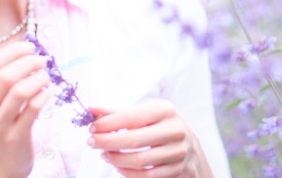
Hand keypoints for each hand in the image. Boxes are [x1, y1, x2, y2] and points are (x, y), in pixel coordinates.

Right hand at [0, 41, 50, 177]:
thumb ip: (0, 82)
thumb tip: (25, 53)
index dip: (12, 51)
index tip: (29, 46)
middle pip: (5, 76)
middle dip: (28, 62)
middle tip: (43, 60)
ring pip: (19, 92)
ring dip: (38, 79)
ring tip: (46, 77)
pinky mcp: (15, 138)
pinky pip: (32, 110)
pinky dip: (43, 96)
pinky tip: (47, 94)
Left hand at [87, 99, 213, 177]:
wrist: (191, 146)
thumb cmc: (160, 126)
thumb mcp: (144, 114)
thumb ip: (118, 112)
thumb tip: (91, 109)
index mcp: (164, 110)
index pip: (130, 117)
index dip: (107, 124)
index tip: (91, 128)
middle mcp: (175, 129)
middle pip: (133, 140)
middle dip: (107, 142)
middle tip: (91, 142)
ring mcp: (178, 151)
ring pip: (139, 161)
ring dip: (116, 159)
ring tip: (104, 154)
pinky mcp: (178, 169)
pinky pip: (147, 176)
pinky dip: (127, 173)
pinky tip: (118, 166)